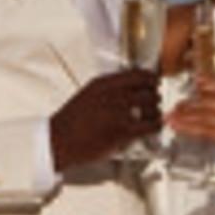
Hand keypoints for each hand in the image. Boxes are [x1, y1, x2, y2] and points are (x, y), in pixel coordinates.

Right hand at [44, 66, 163, 176]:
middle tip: (154, 102)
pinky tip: (154, 127)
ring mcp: (118, 113)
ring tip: (153, 117)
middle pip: (148, 90)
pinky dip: (156, 126)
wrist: (59, 140)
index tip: (155, 82)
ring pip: (152, 107)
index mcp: (103, 83)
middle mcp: (112, 95)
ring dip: (155, 112)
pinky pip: (150, 125)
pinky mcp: (123, 131)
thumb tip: (131, 87)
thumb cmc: (72, 121)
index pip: (137, 74)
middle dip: (154, 96)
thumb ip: (108, 89)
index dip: (151, 78)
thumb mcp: (88, 94)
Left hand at [161, 78, 214, 173]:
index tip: (190, 84)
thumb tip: (211, 103)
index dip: (203, 84)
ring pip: (204, 115)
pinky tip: (179, 127)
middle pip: (208, 99)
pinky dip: (189, 128)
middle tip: (175, 106)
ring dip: (184, 116)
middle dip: (188, 103)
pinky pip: (206, 130)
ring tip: (170, 117)